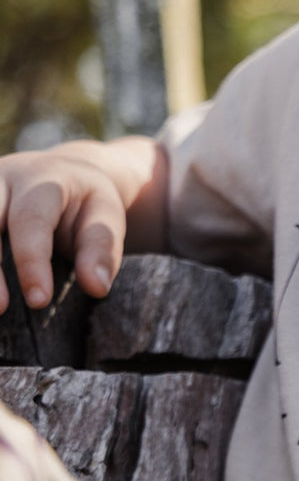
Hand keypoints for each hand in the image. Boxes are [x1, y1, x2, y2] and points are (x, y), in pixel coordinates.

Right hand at [0, 135, 165, 315]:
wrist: (66, 172)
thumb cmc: (87, 204)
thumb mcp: (106, 218)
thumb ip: (102, 251)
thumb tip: (96, 288)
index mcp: (43, 180)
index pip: (30, 220)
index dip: (31, 261)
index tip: (39, 300)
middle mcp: (3, 178)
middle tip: (0, 308)